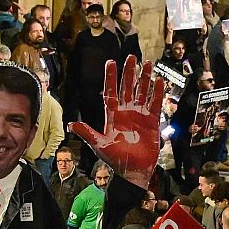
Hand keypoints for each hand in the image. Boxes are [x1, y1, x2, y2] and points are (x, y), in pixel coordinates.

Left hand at [69, 55, 166, 187]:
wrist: (133, 171)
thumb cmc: (115, 160)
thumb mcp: (99, 145)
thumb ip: (87, 133)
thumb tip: (70, 124)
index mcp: (113, 115)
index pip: (111, 92)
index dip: (110, 78)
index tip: (110, 62)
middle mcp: (126, 112)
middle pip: (127, 88)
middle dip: (129, 73)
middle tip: (131, 57)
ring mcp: (140, 116)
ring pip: (142, 93)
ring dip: (144, 79)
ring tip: (147, 64)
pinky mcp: (152, 121)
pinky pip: (155, 104)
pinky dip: (157, 93)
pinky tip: (159, 81)